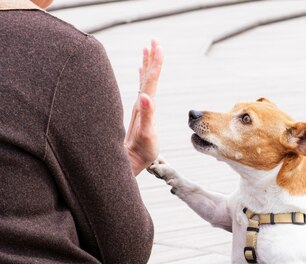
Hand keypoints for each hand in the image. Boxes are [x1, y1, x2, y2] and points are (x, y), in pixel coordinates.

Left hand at [125, 39, 163, 174]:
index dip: (156, 63)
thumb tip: (146, 96)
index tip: (158, 46)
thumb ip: (147, 115)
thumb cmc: (140, 152)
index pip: (151, 80)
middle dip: (152, 58)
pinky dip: (143, 78)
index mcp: (144, 106)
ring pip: (144, 80)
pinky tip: (142, 73)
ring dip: (147, 64)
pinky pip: (142, 89)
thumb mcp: (147, 135)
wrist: (128, 161)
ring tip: (147, 49)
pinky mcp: (140, 112)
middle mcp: (141, 103)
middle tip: (154, 40)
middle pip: (147, 76)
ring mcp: (139, 107)